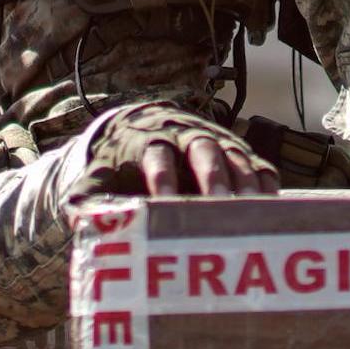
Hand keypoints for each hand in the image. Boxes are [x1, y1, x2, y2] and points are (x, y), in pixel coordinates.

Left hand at [81, 102, 280, 198]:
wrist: (144, 128)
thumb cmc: (122, 164)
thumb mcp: (100, 178)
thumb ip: (90, 198)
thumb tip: (79, 220)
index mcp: (148, 139)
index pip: (157, 153)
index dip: (162, 177)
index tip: (164, 203)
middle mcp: (184, 134)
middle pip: (201, 148)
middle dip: (211, 175)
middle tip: (217, 204)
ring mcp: (215, 140)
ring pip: (233, 154)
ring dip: (242, 182)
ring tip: (250, 213)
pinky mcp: (237, 152)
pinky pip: (256, 163)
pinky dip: (264, 183)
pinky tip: (270, 209)